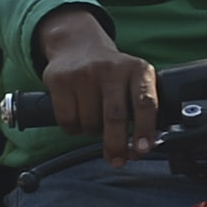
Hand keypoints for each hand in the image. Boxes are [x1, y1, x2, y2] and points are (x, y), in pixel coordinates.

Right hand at [37, 4, 157, 160]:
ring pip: (90, 122)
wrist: (77, 47)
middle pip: (115, 117)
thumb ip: (140, 109)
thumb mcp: (133, 81)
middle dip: (116, 144)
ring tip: (94, 120)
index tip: (143, 150)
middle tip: (117, 160)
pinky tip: (78, 117)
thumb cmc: (112, 75)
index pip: (145, 103)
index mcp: (138, 70)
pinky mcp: (61, 80)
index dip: (145, 129)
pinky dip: (73, 128)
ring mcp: (85, 73)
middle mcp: (113, 68)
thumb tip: (139, 150)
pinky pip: (68, 121)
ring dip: (92, 132)